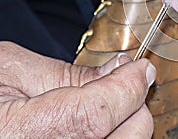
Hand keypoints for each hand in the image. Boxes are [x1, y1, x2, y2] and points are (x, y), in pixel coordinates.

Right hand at [0, 41, 155, 137]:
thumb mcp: (13, 71)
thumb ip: (72, 73)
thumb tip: (121, 69)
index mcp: (18, 134)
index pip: (97, 114)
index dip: (128, 85)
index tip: (141, 68)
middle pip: (126, 137)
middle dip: (135, 104)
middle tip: (126, 83)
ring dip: (129, 123)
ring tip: (112, 102)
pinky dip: (116, 137)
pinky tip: (101, 124)